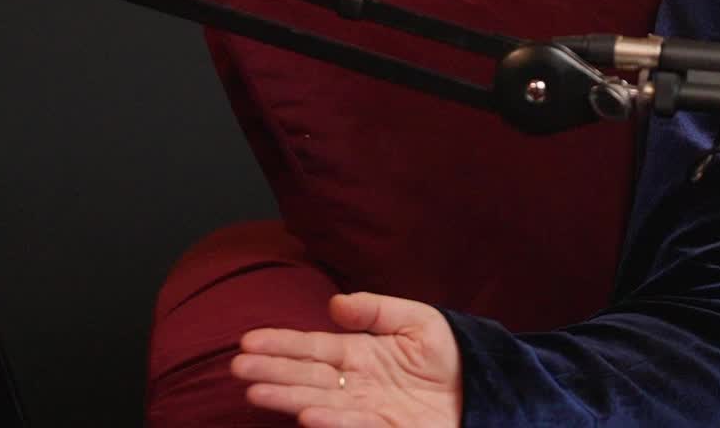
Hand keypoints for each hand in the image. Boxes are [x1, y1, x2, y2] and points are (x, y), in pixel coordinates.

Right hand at [231, 291, 461, 427]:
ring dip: (287, 398)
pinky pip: (354, 425)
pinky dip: (330, 421)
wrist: (482, 388)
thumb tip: (334, 303)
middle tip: (237, 368)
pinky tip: (306, 414)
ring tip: (256, 392)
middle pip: (306, 376)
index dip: (282, 344)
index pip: (313, 347)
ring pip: (319, 402)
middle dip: (271, 372)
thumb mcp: (418, 321)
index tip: (248, 341)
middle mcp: (355, 383)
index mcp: (359, 353)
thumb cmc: (448, 355)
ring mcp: (367, 409)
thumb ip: (377, 310)